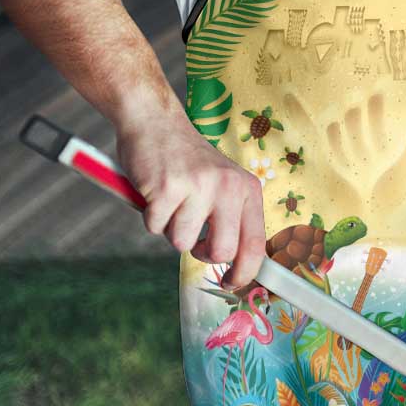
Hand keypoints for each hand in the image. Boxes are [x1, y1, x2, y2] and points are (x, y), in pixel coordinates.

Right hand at [116, 110, 265, 289]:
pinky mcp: (167, 188)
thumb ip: (232, 218)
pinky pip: (155, 227)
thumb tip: (237, 266)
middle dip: (203, 254)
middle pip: (222, 251)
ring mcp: (198, 186)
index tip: (231, 283)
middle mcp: (228, 187)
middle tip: (193, 239)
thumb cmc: (188, 162)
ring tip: (172, 202)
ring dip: (171, 229)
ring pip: (182, 243)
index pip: (255, 243)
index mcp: (247, 189)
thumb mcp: (223, 184)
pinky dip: (150, 217)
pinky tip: (155, 192)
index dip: (245, 272)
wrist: (155, 122)